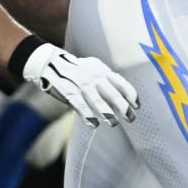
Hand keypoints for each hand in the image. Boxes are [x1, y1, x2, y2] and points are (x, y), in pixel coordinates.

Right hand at [22, 43, 138, 127]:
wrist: (51, 62)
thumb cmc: (77, 69)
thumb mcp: (94, 67)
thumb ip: (106, 79)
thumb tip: (123, 96)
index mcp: (102, 70)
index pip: (121, 83)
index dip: (131, 95)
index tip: (137, 106)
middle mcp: (94, 77)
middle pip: (112, 94)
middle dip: (123, 108)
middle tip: (131, 118)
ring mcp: (81, 84)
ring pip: (97, 101)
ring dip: (107, 113)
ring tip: (113, 123)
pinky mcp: (69, 92)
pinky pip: (80, 106)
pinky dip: (88, 116)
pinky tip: (94, 124)